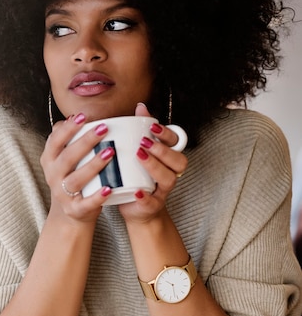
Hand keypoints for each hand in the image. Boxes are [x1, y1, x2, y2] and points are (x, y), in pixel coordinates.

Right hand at [40, 113, 114, 221]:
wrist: (69, 212)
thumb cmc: (70, 176)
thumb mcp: (62, 157)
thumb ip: (66, 138)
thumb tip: (73, 116)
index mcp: (49, 160)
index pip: (55, 141)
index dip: (68, 129)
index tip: (82, 117)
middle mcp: (53, 176)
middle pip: (67, 157)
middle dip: (85, 142)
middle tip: (103, 129)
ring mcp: (63, 194)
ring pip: (76, 179)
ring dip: (93, 165)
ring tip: (109, 153)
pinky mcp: (75, 209)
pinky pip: (86, 203)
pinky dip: (97, 197)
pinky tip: (109, 188)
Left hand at [119, 103, 187, 222]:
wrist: (136, 209)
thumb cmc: (137, 176)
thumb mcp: (138, 151)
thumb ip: (141, 130)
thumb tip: (140, 107)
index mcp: (168, 158)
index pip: (176, 142)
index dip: (167, 134)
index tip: (151, 126)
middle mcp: (170, 173)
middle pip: (178, 161)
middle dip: (162, 150)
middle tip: (143, 142)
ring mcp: (163, 190)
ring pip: (168, 179)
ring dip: (155, 166)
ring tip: (139, 156)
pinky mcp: (152, 205)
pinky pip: (153, 202)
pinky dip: (146, 197)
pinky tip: (137, 192)